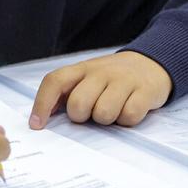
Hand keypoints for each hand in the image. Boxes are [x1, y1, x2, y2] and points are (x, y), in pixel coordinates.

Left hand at [29, 51, 171, 128]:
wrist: (150, 63)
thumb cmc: (111, 77)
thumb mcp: (87, 77)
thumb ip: (67, 93)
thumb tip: (41, 118)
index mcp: (81, 69)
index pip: (54, 81)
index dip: (42, 103)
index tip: (37, 124)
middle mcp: (99, 72)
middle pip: (78, 104)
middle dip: (82, 116)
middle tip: (92, 112)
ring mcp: (122, 80)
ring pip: (103, 114)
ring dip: (107, 120)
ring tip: (113, 109)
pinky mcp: (144, 91)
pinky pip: (129, 116)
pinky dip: (128, 120)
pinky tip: (129, 109)